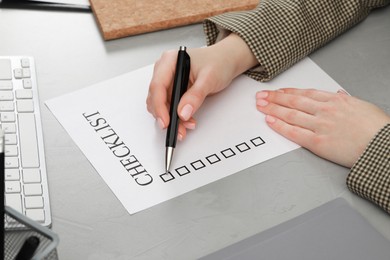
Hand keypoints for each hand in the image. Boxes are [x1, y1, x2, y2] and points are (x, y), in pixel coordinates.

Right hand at [146, 33, 257, 139]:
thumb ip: (195, 95)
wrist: (226, 61)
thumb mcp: (209, 78)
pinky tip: (187, 121)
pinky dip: (176, 117)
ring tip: (185, 127)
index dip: (159, 106)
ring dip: (171, 119)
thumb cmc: (219, 62)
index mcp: (170, 61)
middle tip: (178, 130)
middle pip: (156, 98)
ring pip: (162, 105)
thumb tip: (183, 112)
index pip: (157, 86)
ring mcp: (168, 80)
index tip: (166, 122)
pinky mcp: (173, 89)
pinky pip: (170, 106)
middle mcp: (165, 70)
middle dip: (166, 116)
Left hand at [256, 88, 389, 166]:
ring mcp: (320, 126)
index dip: (288, 92)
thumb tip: (338, 94)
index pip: (305, 93)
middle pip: (293, 102)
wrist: (383, 146)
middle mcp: (325, 111)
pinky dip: (280, 126)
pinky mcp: (318, 142)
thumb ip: (346, 100)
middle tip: (261, 96)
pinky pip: (294, 133)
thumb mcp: (362, 106)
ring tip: (260, 106)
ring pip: (290, 114)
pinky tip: (270, 122)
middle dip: (274, 98)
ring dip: (272, 109)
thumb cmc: (377, 128)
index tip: (277, 91)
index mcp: (335, 101)